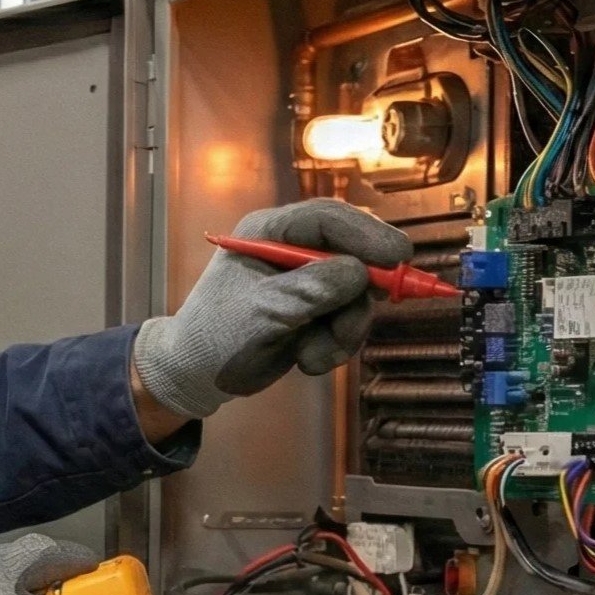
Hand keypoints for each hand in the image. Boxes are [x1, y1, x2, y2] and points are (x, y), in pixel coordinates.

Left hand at [131, 199, 410, 419]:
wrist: (196, 375)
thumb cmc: (215, 335)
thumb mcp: (262, 312)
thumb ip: (309, 289)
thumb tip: (358, 273)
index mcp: (268, 232)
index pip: (327, 219)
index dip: (366, 233)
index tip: (397, 255)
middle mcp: (292, 251)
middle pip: (352, 252)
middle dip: (364, 287)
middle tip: (380, 304)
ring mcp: (306, 283)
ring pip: (357, 295)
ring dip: (345, 330)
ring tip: (314, 355)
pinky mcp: (315, 313)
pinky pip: (347, 322)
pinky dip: (336, 346)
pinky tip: (307, 360)